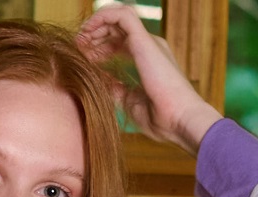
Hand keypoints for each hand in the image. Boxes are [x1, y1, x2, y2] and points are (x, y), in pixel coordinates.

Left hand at [76, 3, 220, 152]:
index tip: (84, 61)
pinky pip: (121, 15)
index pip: (120, 44)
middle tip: (78, 48)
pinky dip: (102, 18)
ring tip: (80, 39)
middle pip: (117, 29)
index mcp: (148, 59)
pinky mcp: (144, 39)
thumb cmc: (161, 119)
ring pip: (118, 17)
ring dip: (96, 24)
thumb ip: (116, 90)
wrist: (179, 120)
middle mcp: (149, 46)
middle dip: (95, 35)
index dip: (100, 49)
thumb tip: (99, 83)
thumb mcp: (130, 103)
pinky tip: (88, 31)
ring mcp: (148, 41)